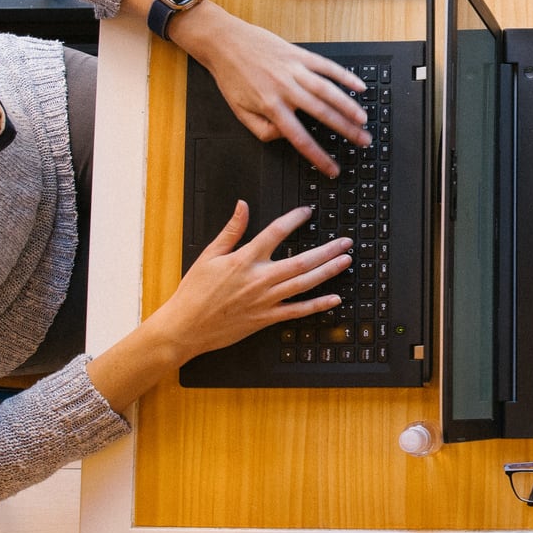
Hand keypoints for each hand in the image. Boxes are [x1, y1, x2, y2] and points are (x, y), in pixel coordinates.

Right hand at [151, 202, 347, 361]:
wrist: (186, 326)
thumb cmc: (194, 291)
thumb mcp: (209, 255)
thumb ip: (231, 230)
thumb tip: (242, 205)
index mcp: (244, 259)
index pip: (276, 232)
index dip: (294, 219)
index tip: (308, 212)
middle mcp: (259, 279)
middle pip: (301, 260)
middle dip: (327, 250)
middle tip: (346, 242)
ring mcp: (265, 300)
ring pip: (304, 284)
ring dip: (328, 272)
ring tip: (346, 261)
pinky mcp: (266, 319)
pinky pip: (298, 312)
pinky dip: (318, 305)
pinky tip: (335, 298)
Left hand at [176, 4, 369, 176]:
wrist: (225, 42)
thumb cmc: (231, 76)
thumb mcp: (239, 111)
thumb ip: (262, 130)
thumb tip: (285, 136)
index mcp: (271, 106)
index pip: (300, 138)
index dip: (318, 156)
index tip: (332, 169)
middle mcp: (286, 89)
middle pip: (322, 114)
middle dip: (346, 130)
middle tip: (363, 141)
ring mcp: (294, 70)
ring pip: (328, 91)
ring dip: (349, 106)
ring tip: (364, 119)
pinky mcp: (299, 54)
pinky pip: (326, 66)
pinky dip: (344, 76)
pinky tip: (358, 86)